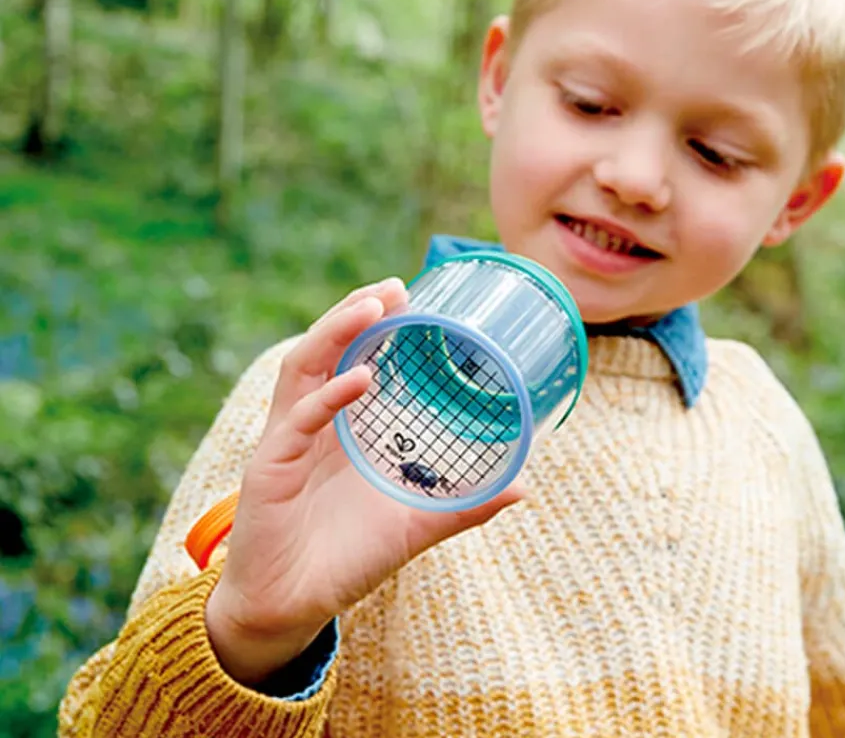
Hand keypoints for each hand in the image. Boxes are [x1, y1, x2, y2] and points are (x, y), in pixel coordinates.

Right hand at [204, 277, 524, 684]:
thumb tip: (523, 486)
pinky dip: (329, 397)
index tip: (412, 296)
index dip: (374, 321)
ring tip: (374, 306)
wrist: (291, 608)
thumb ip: (464, 504)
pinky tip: (362, 379)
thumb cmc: (346, 558)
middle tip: (395, 286)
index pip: (350, 355)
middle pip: (325, 347)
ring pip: (304, 368)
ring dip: (336, 331)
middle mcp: (309, 422)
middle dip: (356, 310)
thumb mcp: (416, 524)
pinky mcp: (270, 468)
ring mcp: (286, 440)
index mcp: (339, 426)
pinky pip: (298, 422)